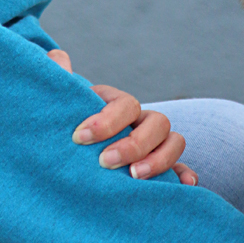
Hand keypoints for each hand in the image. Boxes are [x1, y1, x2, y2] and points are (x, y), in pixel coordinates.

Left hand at [47, 49, 197, 185]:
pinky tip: (182, 186)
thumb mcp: (66, 103)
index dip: (106, 121)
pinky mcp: (161, 168)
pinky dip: (185, 175)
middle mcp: (142, 121)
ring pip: (174, 142)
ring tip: (133, 176)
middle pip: (158, 122)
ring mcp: (155, 143)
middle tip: (105, 161)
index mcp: (119, 103)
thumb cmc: (72, 122)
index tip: (80, 137)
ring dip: (158, 159)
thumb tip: (58, 56)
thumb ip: (59, 78)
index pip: (126, 104)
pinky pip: (182, 169)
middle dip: (133, 144)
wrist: (77, 147)